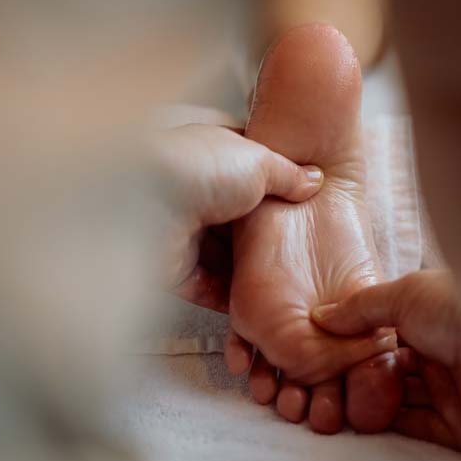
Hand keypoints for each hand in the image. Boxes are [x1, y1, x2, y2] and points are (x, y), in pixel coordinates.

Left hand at [152, 123, 323, 311]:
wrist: (147, 200)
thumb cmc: (199, 167)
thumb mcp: (260, 160)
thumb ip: (289, 174)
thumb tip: (313, 180)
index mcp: (211, 156)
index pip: (248, 172)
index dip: (275, 188)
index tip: (301, 207)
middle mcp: (193, 191)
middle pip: (237, 220)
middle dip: (264, 237)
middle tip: (299, 255)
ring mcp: (180, 231)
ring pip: (222, 257)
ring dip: (249, 272)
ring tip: (287, 286)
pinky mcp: (171, 268)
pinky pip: (206, 287)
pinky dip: (229, 297)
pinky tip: (257, 304)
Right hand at [312, 269, 460, 460]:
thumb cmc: (458, 309)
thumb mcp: (400, 295)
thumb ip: (359, 309)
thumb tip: (320, 317)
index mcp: (434, 326)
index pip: (388, 340)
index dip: (357, 346)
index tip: (325, 350)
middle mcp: (445, 361)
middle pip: (392, 373)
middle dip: (359, 377)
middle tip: (325, 380)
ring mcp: (454, 397)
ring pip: (401, 403)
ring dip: (370, 401)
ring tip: (335, 399)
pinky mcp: (460, 432)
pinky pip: (416, 431)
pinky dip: (388, 425)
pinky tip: (359, 416)